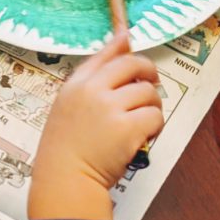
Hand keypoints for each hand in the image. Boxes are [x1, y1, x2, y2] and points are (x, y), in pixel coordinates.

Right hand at [28, 33, 163, 219]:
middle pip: (133, 65)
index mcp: (75, 85)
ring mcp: (109, 108)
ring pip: (149, 93)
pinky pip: (155, 117)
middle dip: (148, 73)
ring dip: (152, 107)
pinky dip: (154, 127)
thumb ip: (88, 83)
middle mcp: (91, 91)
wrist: (64, 179)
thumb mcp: (66, 107)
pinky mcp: (127, 128)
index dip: (121, 45)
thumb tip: (112, 55)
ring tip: (141, 122)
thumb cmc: (64, 148)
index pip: (104, 55)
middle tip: (150, 86)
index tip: (129, 40)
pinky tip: (142, 136)